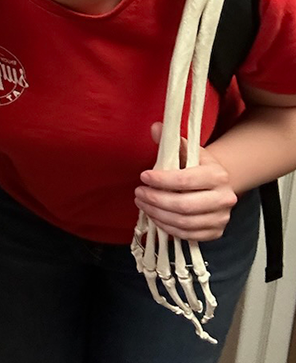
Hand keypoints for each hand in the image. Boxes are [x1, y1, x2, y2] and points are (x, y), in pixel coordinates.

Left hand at [137, 122, 239, 240]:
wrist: (217, 185)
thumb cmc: (197, 167)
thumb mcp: (187, 152)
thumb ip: (171, 142)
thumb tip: (155, 127)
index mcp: (218, 175)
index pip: (185, 180)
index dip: (161, 180)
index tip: (143, 176)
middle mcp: (225, 198)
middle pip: (184, 206)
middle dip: (155, 200)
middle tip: (138, 193)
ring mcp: (222, 218)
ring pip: (184, 222)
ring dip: (157, 214)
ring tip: (142, 204)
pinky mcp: (215, 232)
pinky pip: (187, 235)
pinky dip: (166, 227)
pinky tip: (155, 216)